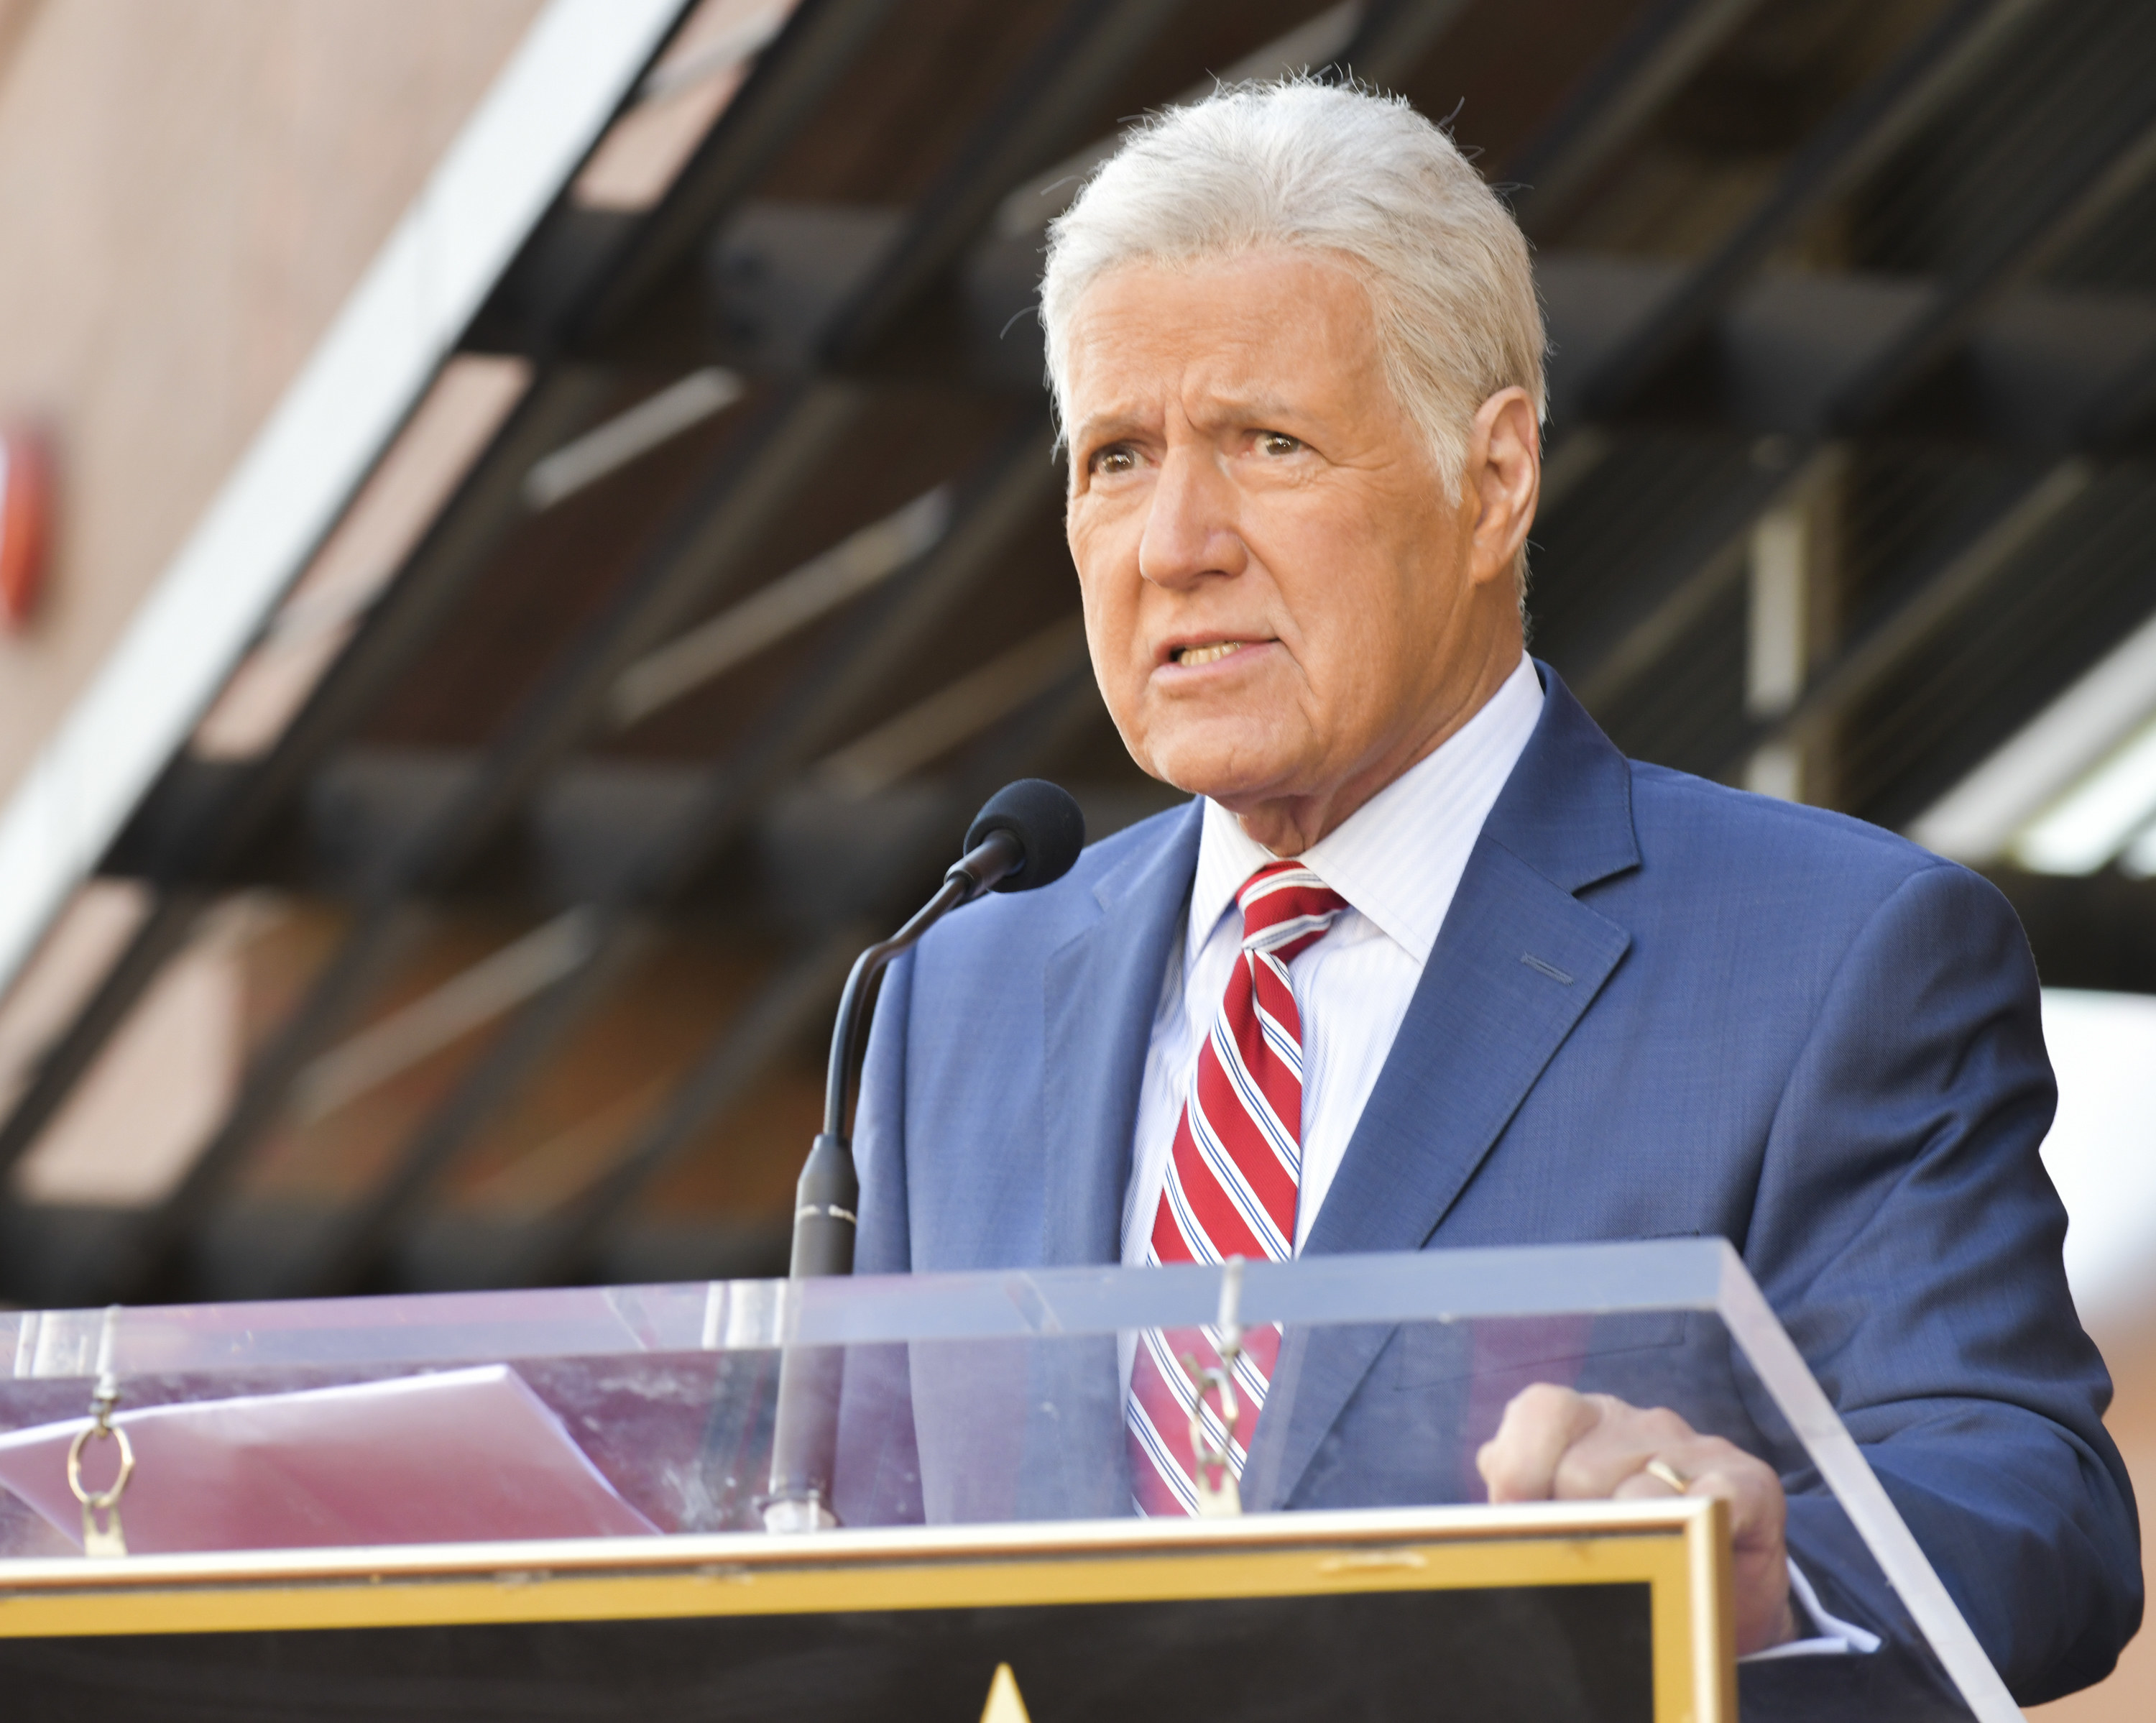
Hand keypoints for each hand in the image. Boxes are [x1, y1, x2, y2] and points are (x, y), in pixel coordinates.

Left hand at [1475, 1384, 1798, 1655]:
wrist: (1721, 1592)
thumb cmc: (1628, 1555)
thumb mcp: (1564, 1527)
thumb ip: (1522, 1508)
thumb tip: (1487, 1520)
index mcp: (1584, 1422)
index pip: (1539, 1411)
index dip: (1520, 1468)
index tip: (1516, 1520)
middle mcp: (1638, 1423)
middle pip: (1581, 1469)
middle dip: (1575, 1529)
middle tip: (1590, 1565)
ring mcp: (1696, 1448)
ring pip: (1640, 1493)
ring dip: (1633, 1545)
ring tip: (1640, 1571)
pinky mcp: (1748, 1483)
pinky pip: (1709, 1505)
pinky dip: (1690, 1537)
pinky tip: (1685, 1558)